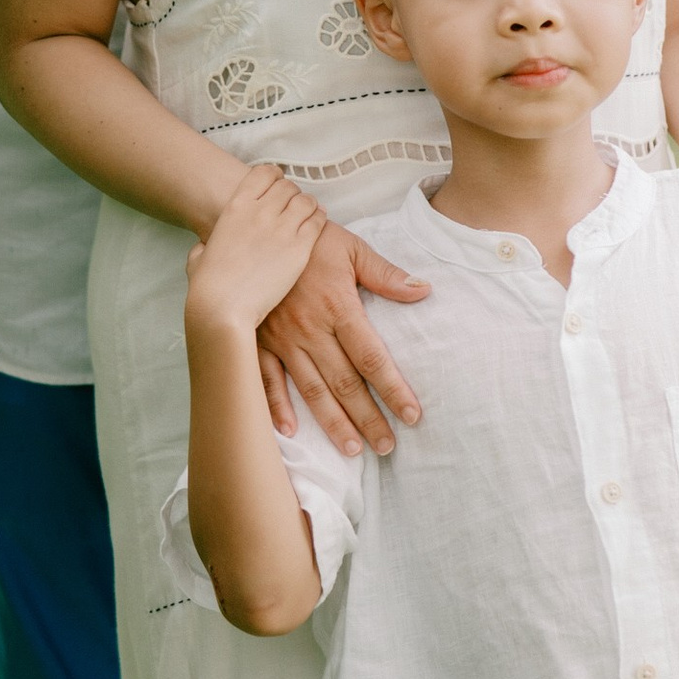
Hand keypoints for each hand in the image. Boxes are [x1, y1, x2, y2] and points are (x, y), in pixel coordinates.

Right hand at [186, 166, 328, 339]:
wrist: (223, 307)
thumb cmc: (208, 287)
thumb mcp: (198, 257)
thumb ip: (204, 247)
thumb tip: (203, 250)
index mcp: (236, 207)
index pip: (264, 173)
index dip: (275, 177)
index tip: (278, 185)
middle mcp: (260, 212)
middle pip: (288, 187)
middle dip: (292, 194)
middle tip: (294, 206)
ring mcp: (281, 228)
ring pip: (306, 201)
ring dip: (309, 205)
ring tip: (310, 214)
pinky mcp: (299, 248)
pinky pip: (318, 222)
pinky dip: (319, 220)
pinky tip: (318, 225)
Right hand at [255, 215, 430, 453]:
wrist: (255, 228)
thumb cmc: (307, 238)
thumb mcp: (351, 247)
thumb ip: (385, 274)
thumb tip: (423, 291)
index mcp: (337, 306)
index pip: (371, 357)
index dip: (392, 389)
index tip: (412, 415)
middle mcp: (310, 329)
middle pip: (345, 382)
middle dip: (368, 418)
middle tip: (387, 446)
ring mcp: (281, 338)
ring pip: (311, 389)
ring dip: (332, 422)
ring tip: (352, 450)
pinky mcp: (257, 340)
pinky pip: (267, 379)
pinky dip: (277, 406)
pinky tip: (291, 432)